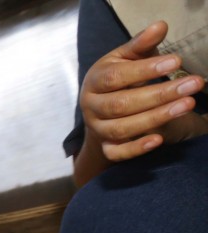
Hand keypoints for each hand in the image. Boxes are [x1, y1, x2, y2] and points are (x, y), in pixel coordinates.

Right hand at [80, 21, 204, 161]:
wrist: (100, 112)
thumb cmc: (118, 80)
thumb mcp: (125, 59)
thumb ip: (141, 45)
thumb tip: (160, 26)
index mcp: (94, 81)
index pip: (116, 77)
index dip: (144, 70)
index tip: (175, 61)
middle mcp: (92, 107)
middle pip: (121, 104)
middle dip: (159, 94)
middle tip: (193, 84)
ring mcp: (98, 129)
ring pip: (123, 128)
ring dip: (157, 117)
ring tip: (187, 104)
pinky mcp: (106, 148)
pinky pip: (118, 153)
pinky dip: (137, 148)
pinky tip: (159, 139)